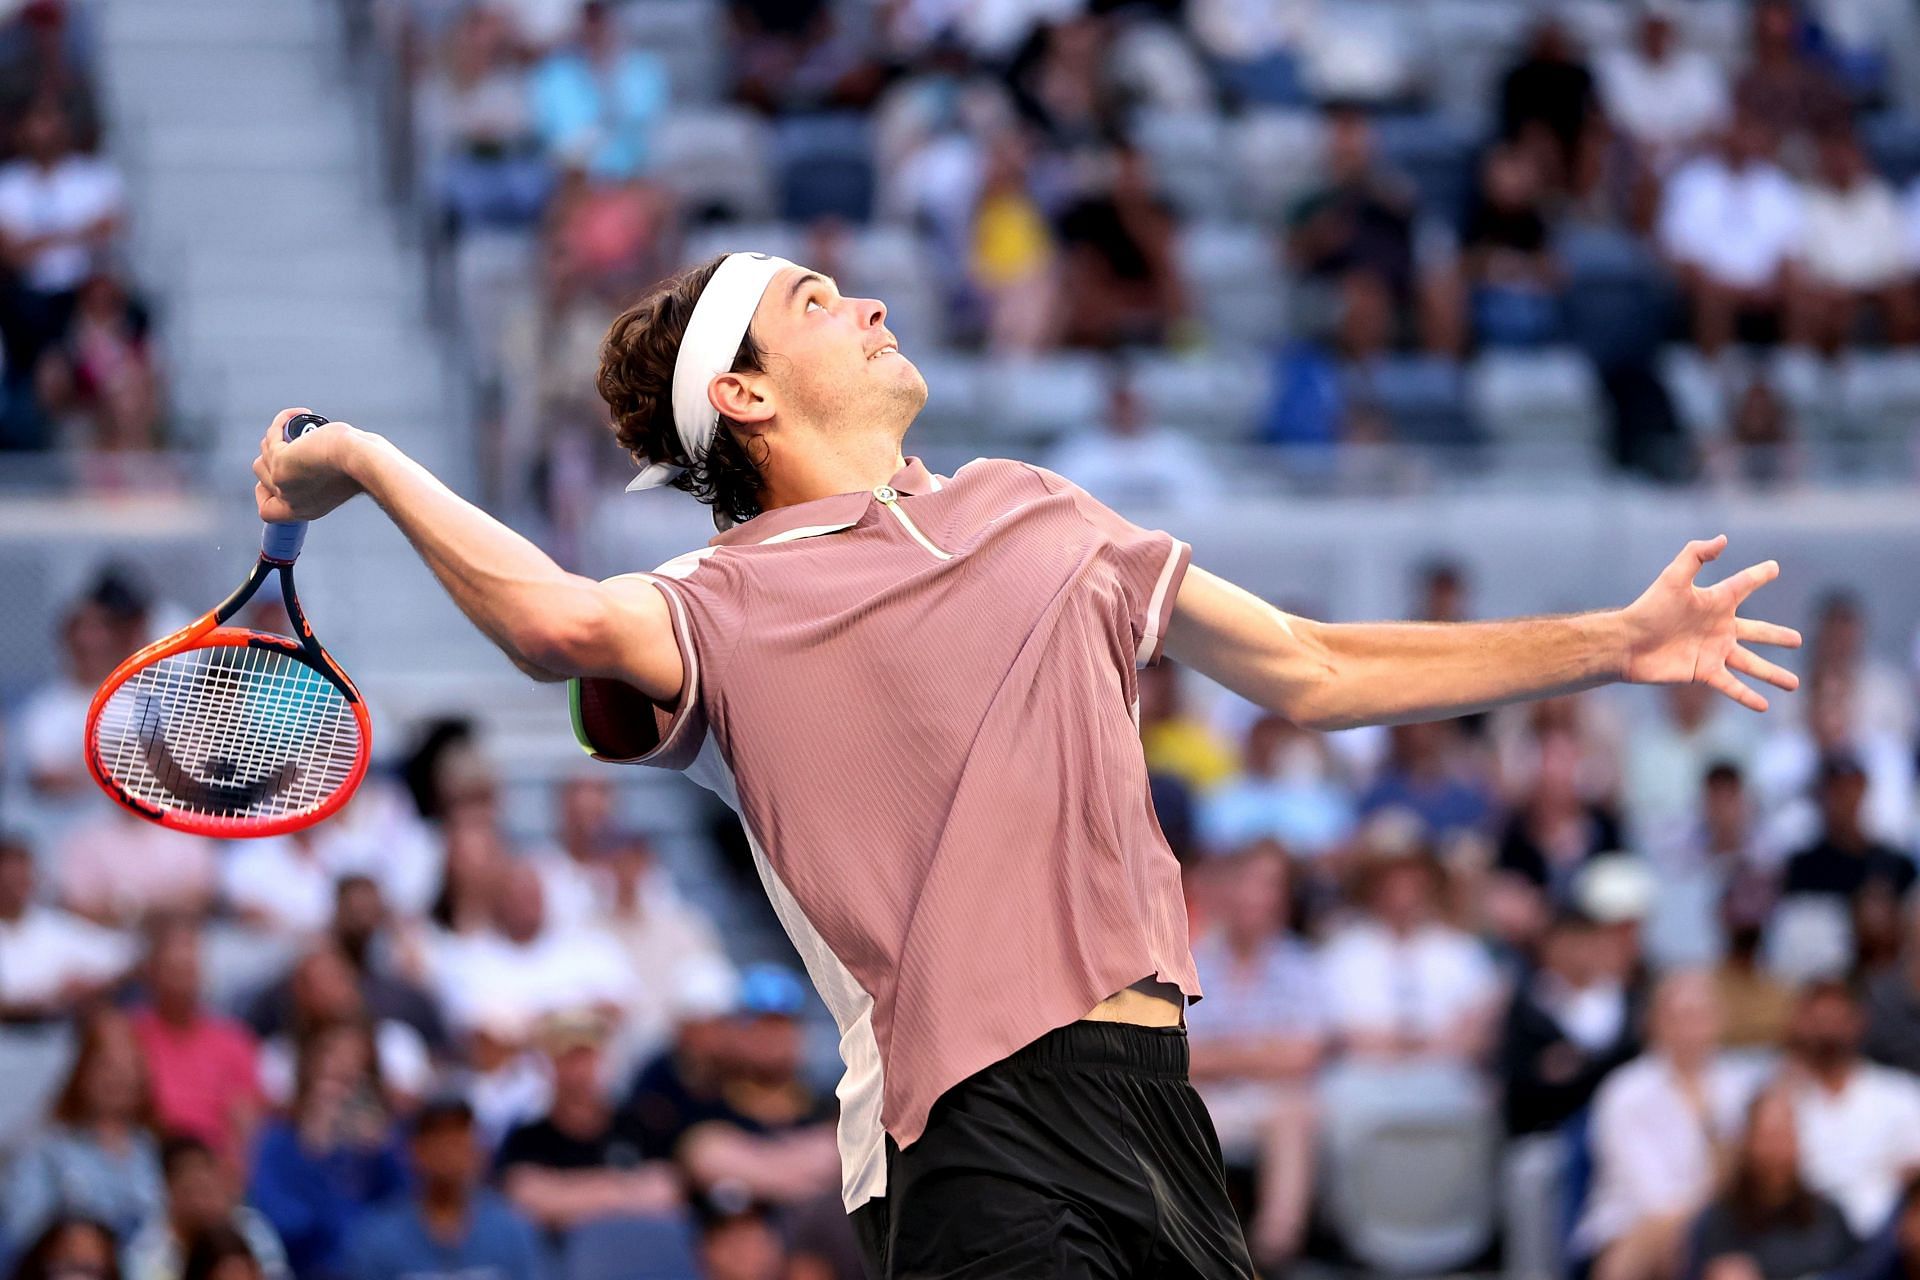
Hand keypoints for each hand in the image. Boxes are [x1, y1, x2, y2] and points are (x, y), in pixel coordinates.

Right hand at [253, 407, 364, 522]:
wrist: (363, 460)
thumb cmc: (361, 466)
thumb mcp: (334, 477)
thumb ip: (315, 475)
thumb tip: (304, 453)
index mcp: (304, 510)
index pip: (268, 512)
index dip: (264, 493)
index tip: (276, 474)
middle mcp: (290, 501)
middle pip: (262, 473)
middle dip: (274, 453)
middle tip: (295, 442)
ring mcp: (282, 483)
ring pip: (264, 453)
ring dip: (277, 437)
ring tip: (301, 427)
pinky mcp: (280, 461)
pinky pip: (272, 435)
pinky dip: (282, 421)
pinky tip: (300, 413)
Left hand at [1620, 535, 1802, 710]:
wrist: (1627, 643)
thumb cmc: (1650, 608)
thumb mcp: (1674, 577)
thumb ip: (1696, 555)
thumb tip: (1723, 539)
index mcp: (1715, 603)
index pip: (1744, 586)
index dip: (1758, 576)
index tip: (1774, 568)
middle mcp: (1719, 628)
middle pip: (1757, 632)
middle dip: (1777, 636)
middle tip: (1798, 640)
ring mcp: (1714, 652)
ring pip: (1751, 665)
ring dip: (1773, 674)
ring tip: (1794, 684)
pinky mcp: (1704, 672)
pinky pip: (1731, 686)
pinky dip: (1748, 696)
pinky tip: (1764, 706)